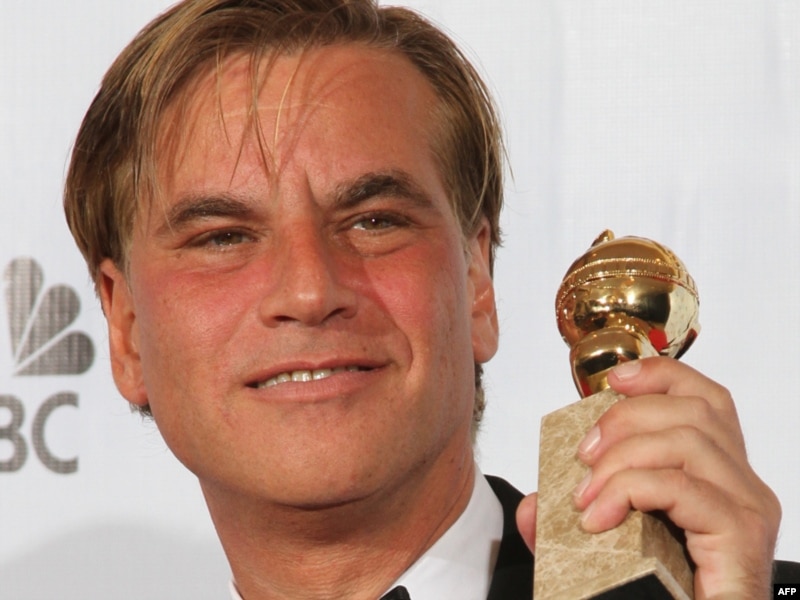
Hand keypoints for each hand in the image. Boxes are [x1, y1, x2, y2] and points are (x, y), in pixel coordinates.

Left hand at [517, 357, 780, 598]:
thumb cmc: (657, 592)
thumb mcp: (604, 545)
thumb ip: (568, 523)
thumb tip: (532, 508)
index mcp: (718, 476)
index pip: (705, 400)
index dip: (660, 377)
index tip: (614, 380)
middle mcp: (741, 486)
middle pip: (694, 409)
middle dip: (625, 417)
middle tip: (584, 456)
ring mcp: (747, 509)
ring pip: (687, 440)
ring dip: (621, 459)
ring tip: (587, 497)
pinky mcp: (741, 536)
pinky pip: (679, 486)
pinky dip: (629, 490)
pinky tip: (600, 517)